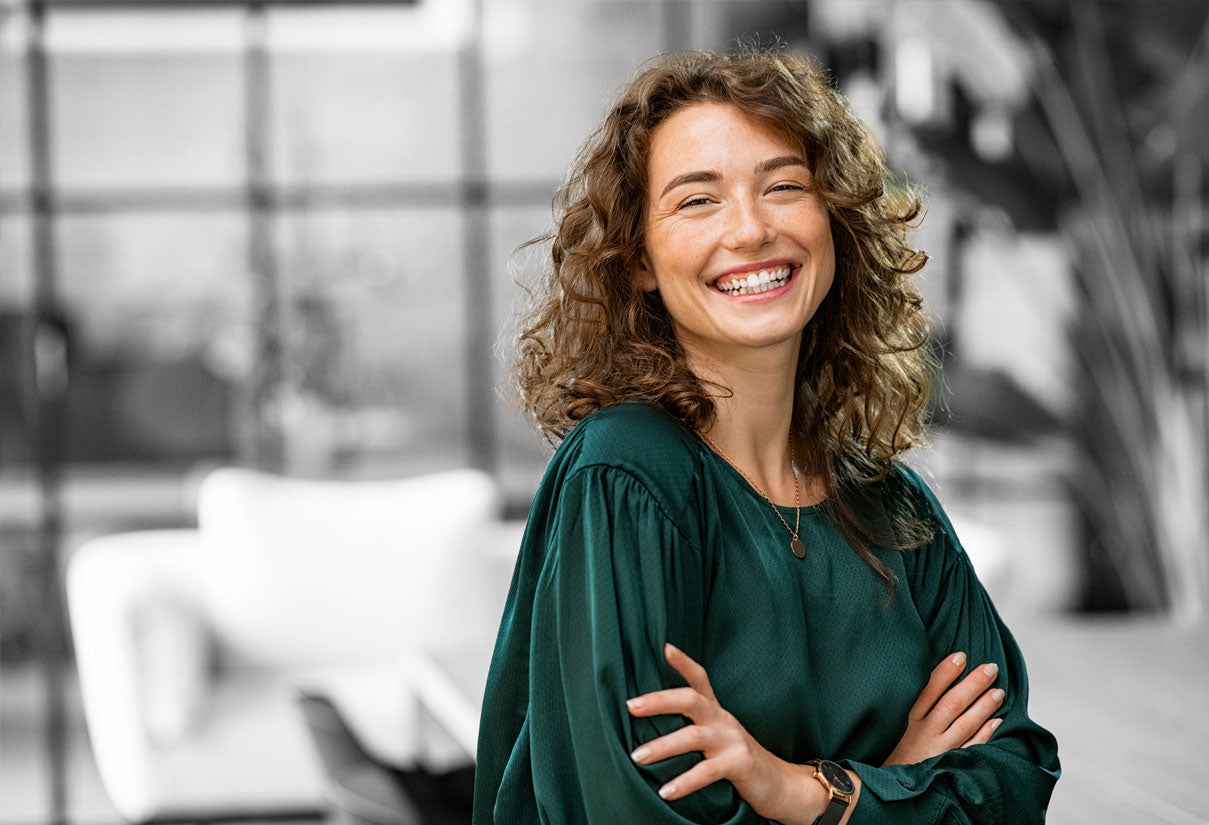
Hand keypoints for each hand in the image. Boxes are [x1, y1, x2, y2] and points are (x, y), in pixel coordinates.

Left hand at [626, 643, 847, 824]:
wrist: (780, 784)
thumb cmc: (738, 759)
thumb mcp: (717, 735)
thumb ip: (693, 725)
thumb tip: (651, 722)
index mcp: (716, 711)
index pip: (700, 679)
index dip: (683, 663)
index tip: (665, 647)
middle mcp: (723, 720)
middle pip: (690, 699)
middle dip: (659, 700)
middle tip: (630, 706)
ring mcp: (732, 740)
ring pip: (693, 736)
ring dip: (662, 746)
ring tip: (637, 756)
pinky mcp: (739, 764)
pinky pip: (706, 772)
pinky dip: (684, 782)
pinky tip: (665, 791)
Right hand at [883, 651, 1004, 765]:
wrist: (885, 788)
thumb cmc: (886, 752)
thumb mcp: (887, 725)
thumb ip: (901, 705)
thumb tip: (917, 678)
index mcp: (906, 718)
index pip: (929, 689)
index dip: (946, 671)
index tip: (961, 656)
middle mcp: (924, 732)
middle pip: (953, 703)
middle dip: (974, 684)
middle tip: (991, 668)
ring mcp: (938, 749)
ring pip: (965, 723)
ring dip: (984, 706)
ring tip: (999, 692)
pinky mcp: (947, 764)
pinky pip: (970, 748)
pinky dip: (984, 734)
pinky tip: (996, 722)